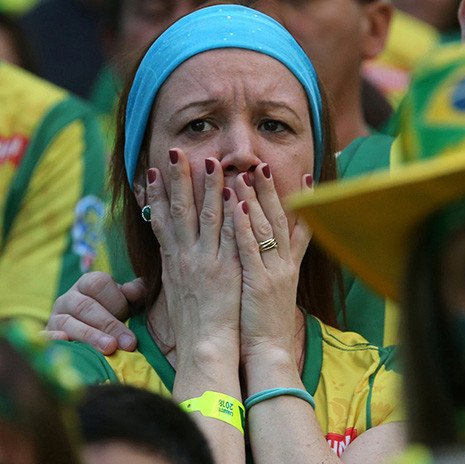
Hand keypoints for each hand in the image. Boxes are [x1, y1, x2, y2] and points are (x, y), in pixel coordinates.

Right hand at [47, 272, 141, 353]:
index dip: (116, 300)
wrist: (93, 330)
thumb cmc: (116, 312)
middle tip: (128, 343)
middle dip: (109, 325)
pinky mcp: (48, 335)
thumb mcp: (129, 300)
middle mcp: (69, 297)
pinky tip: (65, 342)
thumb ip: (137, 292)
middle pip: (85, 306)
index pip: (98, 284)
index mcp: (88, 283)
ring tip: (109, 348)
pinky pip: (45, 335)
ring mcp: (55, 316)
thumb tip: (132, 291)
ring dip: (90, 336)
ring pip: (68, 322)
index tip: (130, 315)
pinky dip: (53, 339)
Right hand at [146, 149, 241, 353]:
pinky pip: (229, 235)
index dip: (156, 194)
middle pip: (179, 210)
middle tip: (175, 152)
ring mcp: (205, 261)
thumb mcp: (176, 291)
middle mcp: (185, 257)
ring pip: (206, 216)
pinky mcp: (226, 269)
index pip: (160, 220)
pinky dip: (231, 213)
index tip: (152, 170)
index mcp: (173, 261)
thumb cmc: (193, 324)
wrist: (204, 346)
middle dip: (177, 179)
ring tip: (209, 161)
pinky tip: (235, 193)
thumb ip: (177, 267)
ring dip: (208, 187)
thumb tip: (171, 252)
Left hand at [233, 165, 312, 362]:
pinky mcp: (258, 284)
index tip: (305, 176)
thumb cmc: (266, 324)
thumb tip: (273, 252)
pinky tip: (237, 207)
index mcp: (289, 266)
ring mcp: (274, 273)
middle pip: (280, 220)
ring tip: (244, 175)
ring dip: (254, 200)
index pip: (300, 227)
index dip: (303, 201)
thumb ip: (277, 268)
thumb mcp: (277, 291)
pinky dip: (245, 226)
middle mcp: (285, 265)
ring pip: (265, 229)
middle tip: (262, 165)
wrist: (269, 352)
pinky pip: (250, 249)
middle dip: (271, 192)